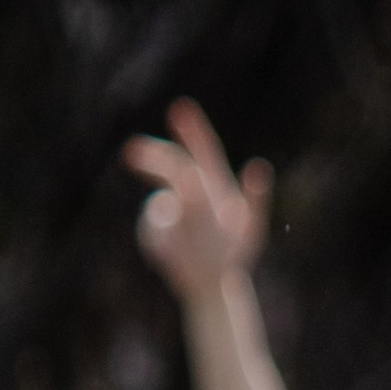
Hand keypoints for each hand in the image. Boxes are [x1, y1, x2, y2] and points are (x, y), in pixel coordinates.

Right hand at [124, 97, 271, 302]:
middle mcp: (189, 190)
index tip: (180, 107)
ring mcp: (169, 210)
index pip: (204, 150)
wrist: (213, 282)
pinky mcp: (153, 230)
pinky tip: (174, 257)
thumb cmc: (237, 252)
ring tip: (185, 248)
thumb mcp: (251, 228)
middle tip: (130, 151)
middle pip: (171, 167)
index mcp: (215, 184)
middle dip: (153, 157)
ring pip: (159, 205)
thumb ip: (256, 197)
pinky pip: (153, 228)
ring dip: (166, 222)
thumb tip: (260, 165)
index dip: (193, 130)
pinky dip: (163, 242)